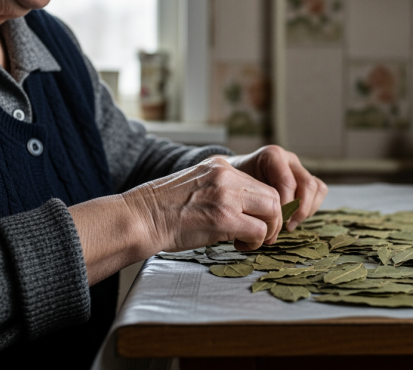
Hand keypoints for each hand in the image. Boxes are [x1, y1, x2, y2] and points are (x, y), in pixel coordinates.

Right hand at [121, 157, 282, 251]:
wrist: (139, 218)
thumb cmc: (163, 210)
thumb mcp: (196, 187)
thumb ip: (222, 191)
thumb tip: (246, 211)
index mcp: (219, 166)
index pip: (259, 183)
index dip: (264, 206)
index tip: (258, 221)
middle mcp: (226, 175)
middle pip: (273, 195)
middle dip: (273, 219)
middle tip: (263, 235)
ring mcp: (225, 195)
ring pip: (272, 210)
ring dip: (267, 231)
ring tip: (250, 241)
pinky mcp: (223, 217)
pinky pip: (258, 230)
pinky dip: (255, 243)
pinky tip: (239, 246)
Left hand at [223, 145, 327, 230]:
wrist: (235, 175)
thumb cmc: (235, 183)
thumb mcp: (238, 189)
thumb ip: (252, 205)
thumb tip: (266, 236)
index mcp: (272, 156)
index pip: (287, 183)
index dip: (284, 206)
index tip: (274, 223)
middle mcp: (289, 159)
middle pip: (307, 184)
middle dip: (298, 210)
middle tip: (285, 226)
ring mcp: (299, 168)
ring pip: (317, 187)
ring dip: (306, 210)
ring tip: (290, 224)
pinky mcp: (305, 178)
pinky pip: (320, 190)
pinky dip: (311, 207)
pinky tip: (295, 218)